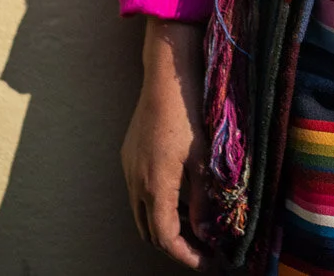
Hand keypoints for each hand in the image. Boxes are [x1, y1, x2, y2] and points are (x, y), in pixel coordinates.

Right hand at [121, 18, 213, 269]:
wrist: (166, 77)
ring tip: (194, 222)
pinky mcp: (128, 156)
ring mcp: (129, 168)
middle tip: (202, 246)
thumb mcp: (203, 159)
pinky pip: (138, 192)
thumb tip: (204, 232)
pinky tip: (179, 194)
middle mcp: (136, 182)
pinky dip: (157, 203)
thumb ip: (202, 199)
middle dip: (175, 244)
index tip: (205, 261)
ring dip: (165, 223)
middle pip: (150, 231)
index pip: (166, 238)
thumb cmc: (189, 114)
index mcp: (155, 186)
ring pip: (142, 213)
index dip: (185, 255)